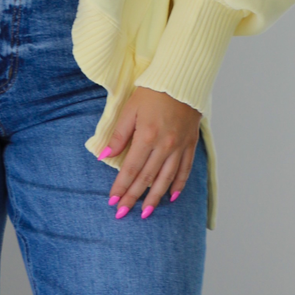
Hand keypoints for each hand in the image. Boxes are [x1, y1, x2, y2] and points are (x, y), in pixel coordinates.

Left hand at [99, 87, 201, 220]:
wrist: (181, 81)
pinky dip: (178, 185)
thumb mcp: (130, 110)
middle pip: (146, 178)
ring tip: (146, 213)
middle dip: (133, 198)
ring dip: (155, 198)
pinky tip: (172, 197)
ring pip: (166, 179)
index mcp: (147, 137)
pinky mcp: (190, 144)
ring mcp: (179, 147)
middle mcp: (164, 146)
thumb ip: (119, 136)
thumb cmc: (152, 93)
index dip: (121, 187)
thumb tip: (104, 156)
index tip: (112, 201)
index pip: (130, 169)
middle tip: (122, 213)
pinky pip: (185, 170)